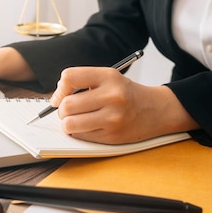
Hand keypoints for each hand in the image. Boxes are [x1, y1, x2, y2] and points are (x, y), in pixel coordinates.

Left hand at [50, 67, 199, 143]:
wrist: (156, 110)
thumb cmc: (127, 94)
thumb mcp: (109, 78)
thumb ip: (83, 83)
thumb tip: (55, 99)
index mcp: (109, 76)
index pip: (69, 77)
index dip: (59, 89)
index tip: (60, 96)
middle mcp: (112, 96)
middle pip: (66, 105)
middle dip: (62, 110)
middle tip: (69, 110)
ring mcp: (113, 118)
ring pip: (69, 124)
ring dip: (68, 123)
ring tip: (77, 120)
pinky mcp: (113, 136)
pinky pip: (81, 136)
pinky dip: (79, 133)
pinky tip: (89, 127)